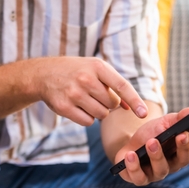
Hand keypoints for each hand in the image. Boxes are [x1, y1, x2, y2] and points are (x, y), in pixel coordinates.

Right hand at [33, 57, 147, 125]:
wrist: (44, 74)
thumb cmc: (77, 71)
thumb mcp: (96, 69)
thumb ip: (115, 85)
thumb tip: (132, 108)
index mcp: (97, 66)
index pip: (121, 85)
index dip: (135, 100)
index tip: (144, 114)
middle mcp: (86, 79)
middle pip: (112, 104)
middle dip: (109, 103)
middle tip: (96, 94)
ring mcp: (74, 94)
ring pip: (101, 114)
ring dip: (99, 111)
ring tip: (87, 99)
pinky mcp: (64, 107)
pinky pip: (88, 122)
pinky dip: (87, 118)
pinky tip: (78, 107)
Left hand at [114, 107, 188, 185]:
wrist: (128, 146)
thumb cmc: (150, 135)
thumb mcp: (163, 123)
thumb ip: (178, 118)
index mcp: (182, 148)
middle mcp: (173, 163)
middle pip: (183, 159)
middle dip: (184, 147)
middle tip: (181, 135)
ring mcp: (157, 173)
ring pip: (161, 169)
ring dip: (157, 155)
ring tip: (151, 142)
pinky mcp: (140, 178)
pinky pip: (139, 177)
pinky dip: (134, 166)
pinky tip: (131, 155)